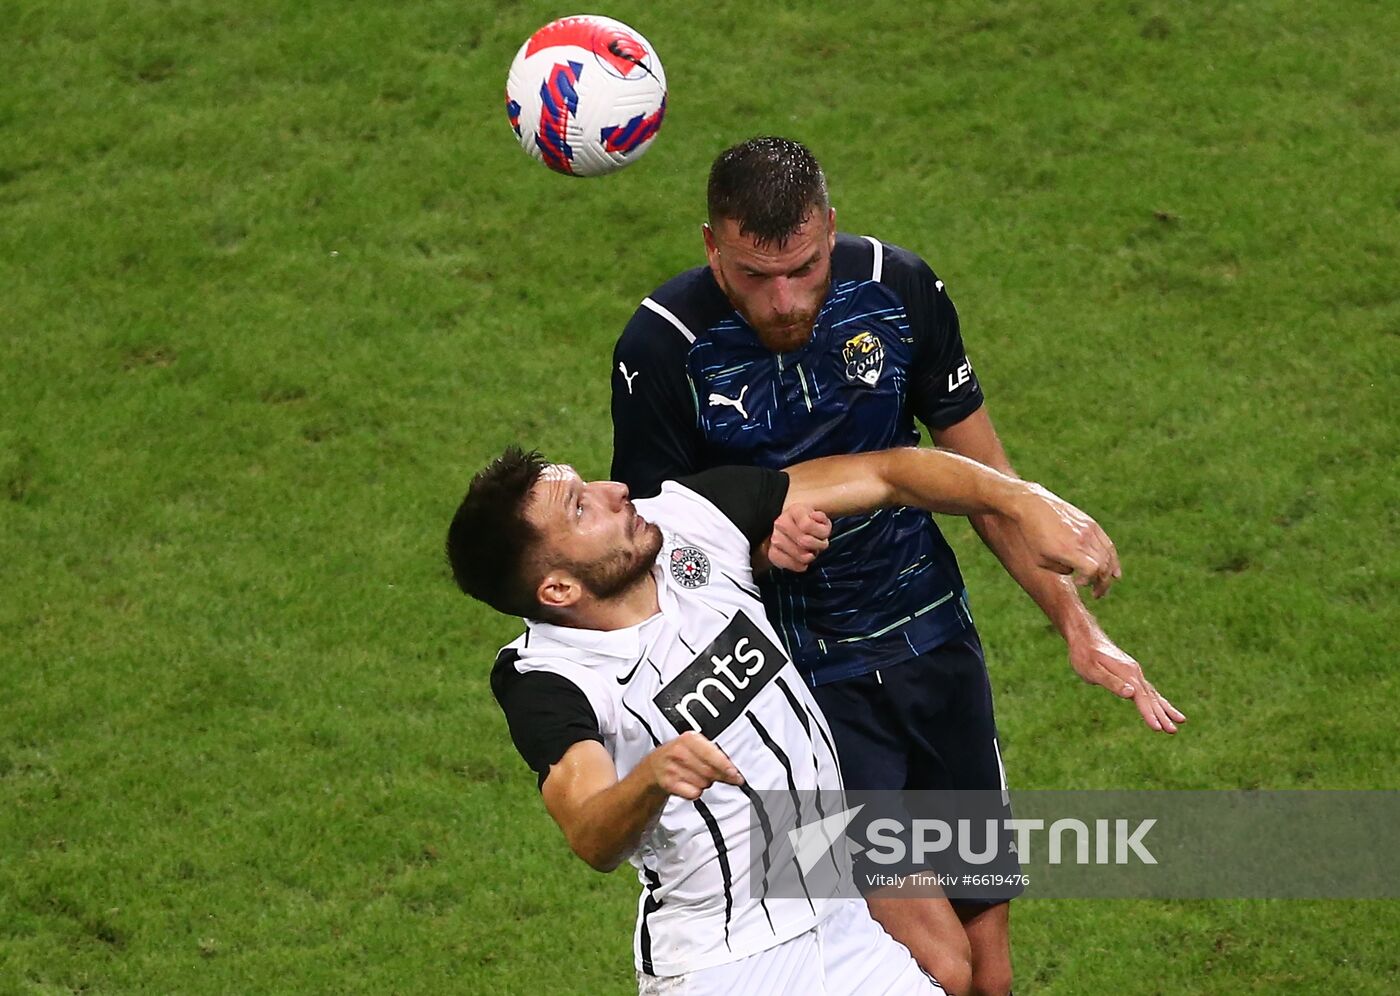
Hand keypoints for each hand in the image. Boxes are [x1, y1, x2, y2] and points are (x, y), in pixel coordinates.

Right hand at [645, 731, 743, 799]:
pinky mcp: (669, 784)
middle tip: (722, 777)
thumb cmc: (680, 754)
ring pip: (703, 784)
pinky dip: (696, 792)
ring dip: (705, 783)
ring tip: (697, 776)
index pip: (712, 754)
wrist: (655, 765)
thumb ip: (716, 755)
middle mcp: (679, 752)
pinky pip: (694, 793)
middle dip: (719, 776)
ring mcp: (673, 768)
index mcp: (689, 739)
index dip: (726, 766)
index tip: (735, 774)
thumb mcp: (696, 746)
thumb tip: (733, 770)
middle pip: (709, 771)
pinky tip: (690, 784)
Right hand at [766, 504, 831, 572]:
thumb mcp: (821, 519)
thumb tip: (816, 518)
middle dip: (816, 547)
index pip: (807, 526)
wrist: (795, 527)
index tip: (823, 536)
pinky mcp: (772, 551)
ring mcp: (774, 537)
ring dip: (808, 557)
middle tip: (818, 546)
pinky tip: (802, 563)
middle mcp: (781, 522)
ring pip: (797, 554)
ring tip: (810, 553)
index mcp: (795, 511)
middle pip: (804, 541)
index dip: (821, 534)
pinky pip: (786, 563)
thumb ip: (822, 520)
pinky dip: (798, 565)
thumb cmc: (810, 524)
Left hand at [1011, 484, 1120, 597]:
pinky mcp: (1091, 523)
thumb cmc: (1031, 535)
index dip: (1090, 581)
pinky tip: (1114, 571)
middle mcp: (1082, 539)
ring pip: (1108, 555)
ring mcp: (1089, 529)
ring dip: (1109, 573)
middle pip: (1103, 565)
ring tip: (1104, 585)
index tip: (1079, 584)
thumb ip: (1061, 570)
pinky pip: (1107, 543)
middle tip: (1096, 594)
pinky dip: (1112, 558)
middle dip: (1102, 583)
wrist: (1031, 505)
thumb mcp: (1039, 560)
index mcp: (1068, 550)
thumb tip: (1076, 572)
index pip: (1093, 570)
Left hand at [1068, 629, 1186, 733]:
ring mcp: (1134, 672)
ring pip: (1153, 693)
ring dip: (1165, 708)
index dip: (1149, 714)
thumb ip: (1111, 682)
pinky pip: (1148, 689)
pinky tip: (1163, 706)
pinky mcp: (1131, 673)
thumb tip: (1131, 694)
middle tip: (1173, 731)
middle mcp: (1135, 673)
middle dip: (1163, 715)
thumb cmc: (1084, 654)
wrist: (1085, 635)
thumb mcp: (1092, 670)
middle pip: (1151, 698)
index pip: (1141, 698)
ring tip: (1181, 720)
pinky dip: (1157, 699)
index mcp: (1127, 673)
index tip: (1158, 728)